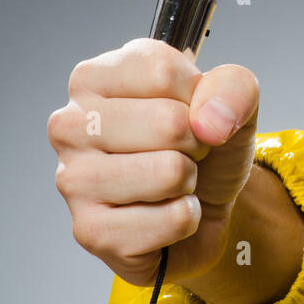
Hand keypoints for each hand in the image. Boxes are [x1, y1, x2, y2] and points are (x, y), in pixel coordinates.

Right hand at [48, 38, 260, 285]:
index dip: (198, 98)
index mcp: (94, 78)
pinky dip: (186, 218)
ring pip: (170, 173)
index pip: (162, 72)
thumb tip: (209, 121)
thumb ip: (234, 87)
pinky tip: (162, 213)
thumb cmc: (205, 146)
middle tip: (182, 153)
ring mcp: (73, 180)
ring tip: (172, 182)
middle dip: (197, 143)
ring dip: (189, 182)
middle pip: (168, 123)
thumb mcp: (232, 101)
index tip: (190, 113)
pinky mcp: (90, 231)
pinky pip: (173, 219)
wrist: (205, 204)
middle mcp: (70, 125)